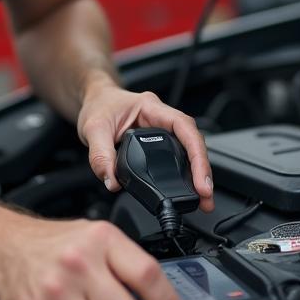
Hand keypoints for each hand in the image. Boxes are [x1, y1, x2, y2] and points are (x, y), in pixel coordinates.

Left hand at [77, 77, 214, 212]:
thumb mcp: (93, 129)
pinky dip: (185, 174)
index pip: (184, 127)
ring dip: (197, 173)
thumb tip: (112, 182)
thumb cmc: (98, 106)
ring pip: (188, 150)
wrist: (95, 100)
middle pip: (192, 141)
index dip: (196, 153)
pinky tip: (188, 188)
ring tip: (203, 199)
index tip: (201, 179)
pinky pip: (178, 156)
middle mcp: (161, 117)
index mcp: (150, 107)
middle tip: (206, 196)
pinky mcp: (158, 142)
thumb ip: (100, 156)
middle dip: (202, 169)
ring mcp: (162, 129)